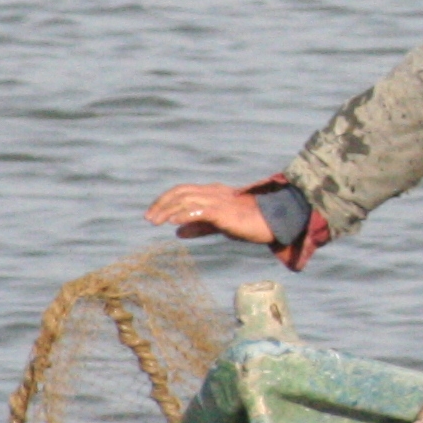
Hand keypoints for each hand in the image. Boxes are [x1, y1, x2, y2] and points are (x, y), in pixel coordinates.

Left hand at [144, 182, 271, 246]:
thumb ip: (198, 226)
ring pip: (187, 199)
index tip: (152, 214)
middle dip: (161, 204)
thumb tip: (176, 231)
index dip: (165, 200)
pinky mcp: (225, 212)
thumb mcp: (218, 224)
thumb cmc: (248, 223)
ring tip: (155, 221)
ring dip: (168, 209)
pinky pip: (201, 210)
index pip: (182, 191)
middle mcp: (213, 193)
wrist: (274, 222)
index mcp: (212, 193)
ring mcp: (219, 201)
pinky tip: (173, 222)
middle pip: (180, 192)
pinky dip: (185, 214)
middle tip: (148, 218)